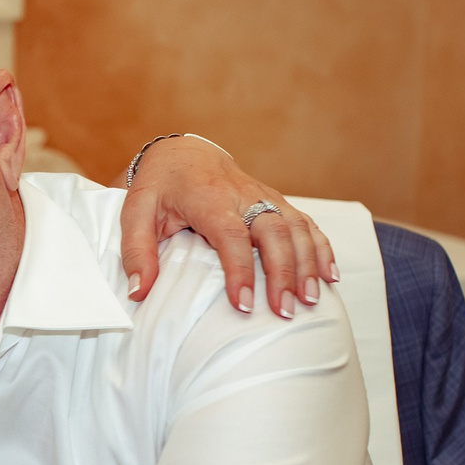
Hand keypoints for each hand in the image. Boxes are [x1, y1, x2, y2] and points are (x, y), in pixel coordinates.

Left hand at [119, 137, 336, 318]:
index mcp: (207, 198)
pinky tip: (330, 276)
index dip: (240, 270)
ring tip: (310, 300)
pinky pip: (306, 223)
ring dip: (308, 263)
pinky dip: (321, 248)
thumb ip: (136, 252)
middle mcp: (242, 195)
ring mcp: (264, 197)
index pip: (231, 235)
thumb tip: (138, 292)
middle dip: (283, 272)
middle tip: (284, 310)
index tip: (243, 305)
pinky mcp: (277, 201)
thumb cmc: (158, 188)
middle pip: (273, 231)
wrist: (182, 154)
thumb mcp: (135, 214)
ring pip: (296, 227)